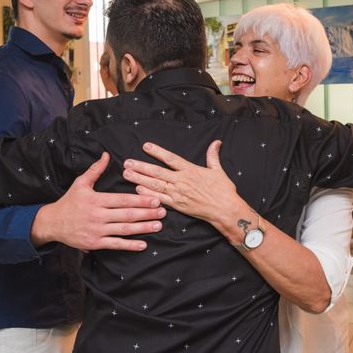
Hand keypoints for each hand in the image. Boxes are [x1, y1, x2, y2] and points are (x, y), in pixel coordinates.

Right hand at [31, 152, 165, 250]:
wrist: (52, 223)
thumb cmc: (69, 202)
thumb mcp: (81, 183)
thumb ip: (96, 170)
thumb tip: (107, 155)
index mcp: (97, 200)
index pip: (123, 200)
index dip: (140, 200)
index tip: (155, 199)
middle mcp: (98, 215)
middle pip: (127, 214)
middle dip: (147, 213)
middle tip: (163, 211)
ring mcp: (97, 230)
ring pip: (124, 229)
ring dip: (143, 228)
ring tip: (158, 225)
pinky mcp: (95, 243)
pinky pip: (115, 244)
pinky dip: (130, 245)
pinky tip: (143, 244)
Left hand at [122, 140, 242, 225]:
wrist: (225, 209)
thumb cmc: (223, 190)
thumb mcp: (218, 170)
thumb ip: (212, 156)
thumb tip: (216, 142)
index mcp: (191, 170)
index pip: (171, 158)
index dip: (158, 152)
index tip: (146, 146)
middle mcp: (182, 181)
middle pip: (157, 172)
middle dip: (141, 167)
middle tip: (127, 162)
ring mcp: (178, 194)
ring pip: (155, 185)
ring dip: (140, 179)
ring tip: (128, 174)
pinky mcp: (178, 205)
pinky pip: (160, 199)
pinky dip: (148, 194)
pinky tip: (138, 190)